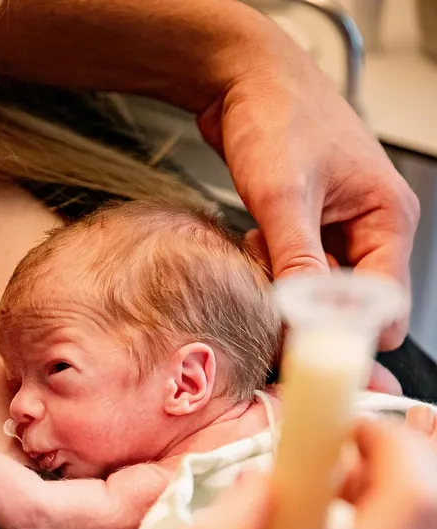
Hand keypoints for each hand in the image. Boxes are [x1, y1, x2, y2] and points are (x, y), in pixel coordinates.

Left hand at [198, 22, 419, 350]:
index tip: (307, 353)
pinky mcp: (304, 226)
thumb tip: (305, 315)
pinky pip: (292, 270)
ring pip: (317, 290)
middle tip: (269, 311)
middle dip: (310, 313)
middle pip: (351, 304)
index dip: (348, 334)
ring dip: (285, 290)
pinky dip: (270, 270)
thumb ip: (296, 259)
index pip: (386, 305)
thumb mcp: (282, 194)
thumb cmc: (275, 114)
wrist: (240, 78)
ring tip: (256, 263)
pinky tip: (250, 250)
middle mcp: (369, 226)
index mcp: (387, 217)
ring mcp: (336, 227)